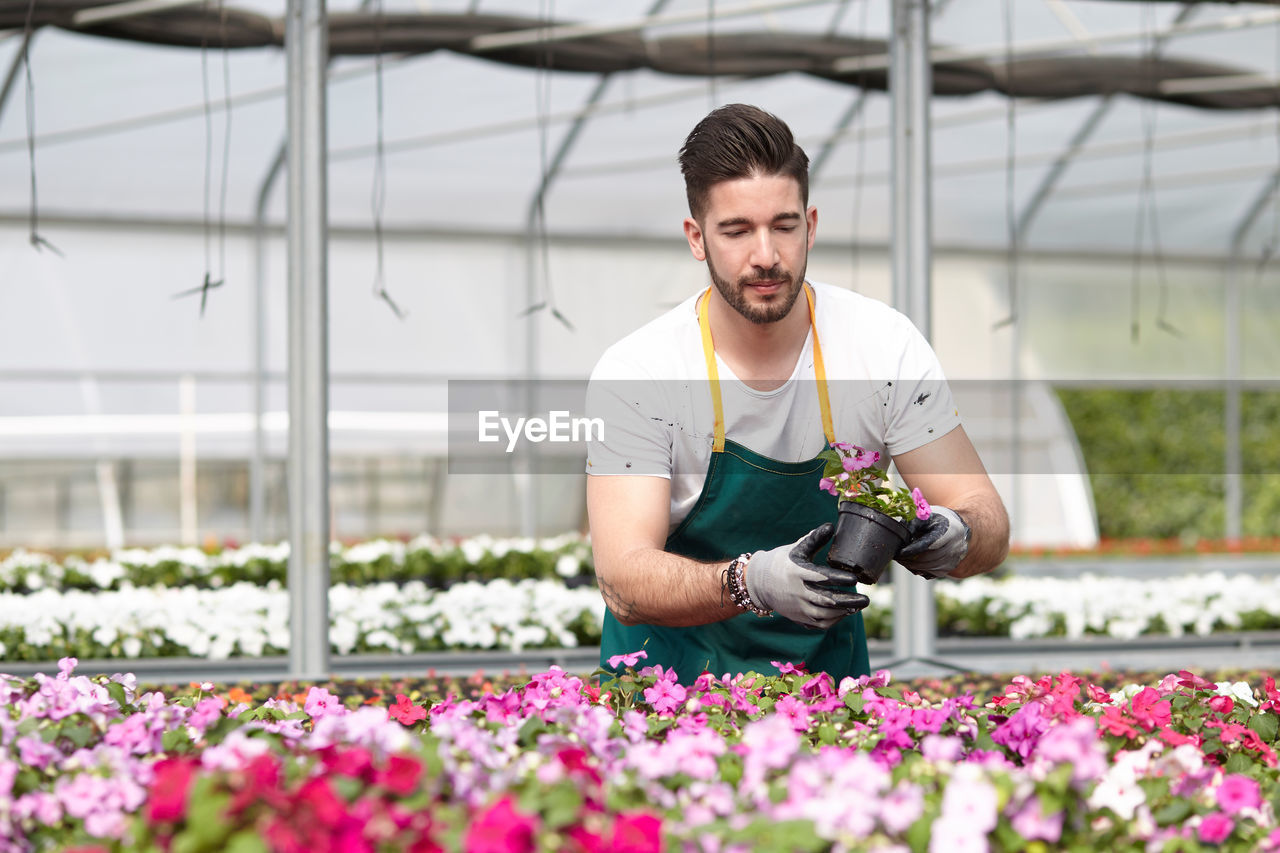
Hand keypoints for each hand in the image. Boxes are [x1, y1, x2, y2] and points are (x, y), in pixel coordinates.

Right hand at [745, 524, 869, 629]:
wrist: (759, 582)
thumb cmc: (781, 562)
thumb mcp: (796, 549)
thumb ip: (814, 539)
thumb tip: (830, 526)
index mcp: (797, 572)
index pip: (822, 577)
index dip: (839, 579)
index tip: (855, 579)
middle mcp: (797, 592)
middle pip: (827, 600)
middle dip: (848, 601)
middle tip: (866, 599)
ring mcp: (798, 607)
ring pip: (825, 614)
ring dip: (844, 612)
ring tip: (858, 606)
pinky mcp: (798, 617)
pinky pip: (819, 623)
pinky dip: (834, 620)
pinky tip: (844, 613)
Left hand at [896, 506, 970, 578]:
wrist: (953, 527)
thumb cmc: (935, 520)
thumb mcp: (923, 516)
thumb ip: (911, 524)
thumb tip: (898, 538)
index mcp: (949, 531)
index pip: (929, 544)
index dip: (913, 550)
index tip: (899, 553)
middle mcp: (955, 546)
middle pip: (929, 558)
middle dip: (910, 560)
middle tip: (897, 558)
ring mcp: (955, 558)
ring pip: (930, 568)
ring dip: (914, 566)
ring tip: (902, 561)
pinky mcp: (951, 567)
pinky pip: (933, 573)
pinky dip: (921, 570)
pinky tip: (912, 564)